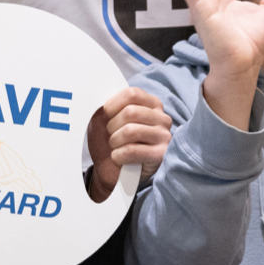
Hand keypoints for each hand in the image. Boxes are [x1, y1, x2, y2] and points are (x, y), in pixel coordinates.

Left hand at [87, 88, 171, 202]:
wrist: (112, 170)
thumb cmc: (112, 140)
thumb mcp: (107, 119)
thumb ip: (108, 105)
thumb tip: (99, 96)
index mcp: (152, 103)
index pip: (132, 93)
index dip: (113, 104)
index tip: (105, 114)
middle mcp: (162, 118)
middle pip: (130, 112)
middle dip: (112, 125)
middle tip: (110, 135)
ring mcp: (164, 136)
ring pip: (130, 131)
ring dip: (114, 141)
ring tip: (115, 146)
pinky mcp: (160, 155)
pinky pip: (132, 151)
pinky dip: (118, 155)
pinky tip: (118, 157)